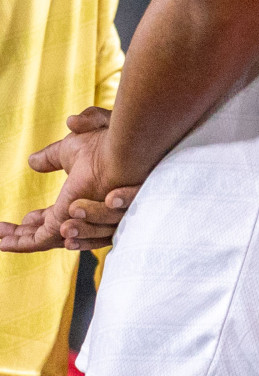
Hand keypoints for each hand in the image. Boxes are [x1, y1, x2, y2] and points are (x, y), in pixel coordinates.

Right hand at [0, 107, 139, 252]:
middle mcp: (81, 213)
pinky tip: (1, 241)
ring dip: (18, 240)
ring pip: (43, 239)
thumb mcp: (72, 147)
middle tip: (3, 234)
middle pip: (51, 232)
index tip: (25, 218)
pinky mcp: (65, 224)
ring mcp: (73, 221)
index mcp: (84, 196)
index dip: (40, 219)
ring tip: (0, 239)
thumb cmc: (107, 142)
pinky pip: (39, 241)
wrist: (120, 151)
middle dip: (26, 234)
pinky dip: (19, 243)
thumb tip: (34, 160)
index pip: (60, 215)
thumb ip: (53, 156)